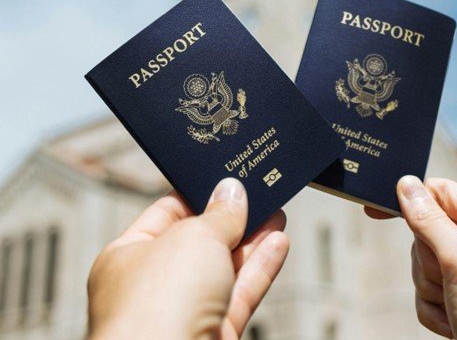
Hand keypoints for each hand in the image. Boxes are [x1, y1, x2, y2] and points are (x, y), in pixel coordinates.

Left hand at [87, 178, 288, 339]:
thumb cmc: (155, 308)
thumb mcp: (193, 238)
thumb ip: (219, 214)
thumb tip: (232, 192)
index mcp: (128, 255)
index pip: (166, 214)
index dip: (198, 194)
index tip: (225, 180)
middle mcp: (155, 285)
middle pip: (200, 241)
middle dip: (231, 217)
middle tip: (258, 193)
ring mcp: (185, 310)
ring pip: (225, 267)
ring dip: (253, 240)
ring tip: (276, 212)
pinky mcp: (215, 331)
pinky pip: (241, 292)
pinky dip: (260, 267)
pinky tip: (278, 242)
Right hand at [368, 176, 456, 339]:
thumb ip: (430, 220)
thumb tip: (407, 185)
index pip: (441, 192)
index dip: (411, 199)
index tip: (376, 208)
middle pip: (424, 230)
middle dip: (429, 262)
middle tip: (451, 280)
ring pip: (420, 263)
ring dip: (430, 288)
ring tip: (456, 303)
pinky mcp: (454, 293)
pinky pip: (421, 289)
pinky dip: (431, 307)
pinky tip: (454, 318)